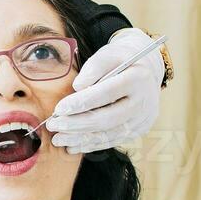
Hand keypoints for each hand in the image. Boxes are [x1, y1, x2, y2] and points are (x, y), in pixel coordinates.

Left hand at [45, 28, 163, 153]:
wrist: (146, 71)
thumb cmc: (121, 60)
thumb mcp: (108, 54)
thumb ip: (94, 67)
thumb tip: (78, 86)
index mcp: (137, 78)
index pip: (107, 93)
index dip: (81, 102)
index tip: (59, 109)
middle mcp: (143, 101)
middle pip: (108, 119)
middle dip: (77, 124)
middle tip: (54, 126)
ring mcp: (143, 119)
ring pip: (109, 134)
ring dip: (80, 139)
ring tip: (58, 139)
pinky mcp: (139, 130)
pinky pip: (113, 141)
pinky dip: (91, 145)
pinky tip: (73, 145)